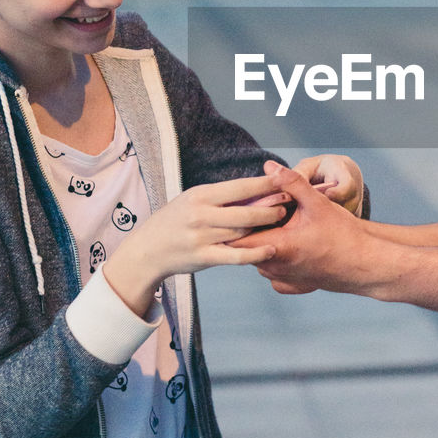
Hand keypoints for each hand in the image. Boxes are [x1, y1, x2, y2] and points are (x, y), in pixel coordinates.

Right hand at [105, 174, 287, 316]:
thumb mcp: (193, 200)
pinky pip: (235, 256)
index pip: (239, 187)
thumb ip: (220, 197)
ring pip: (243, 231)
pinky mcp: (204, 257)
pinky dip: (255, 253)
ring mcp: (202, 237)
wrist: (147, 250)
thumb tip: (255, 188)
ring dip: (265, 227)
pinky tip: (271, 249)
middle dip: (271, 207)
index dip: (265, 184)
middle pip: (246, 210)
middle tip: (289, 204)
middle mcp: (201, 215)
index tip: (284, 179)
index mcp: (200, 195)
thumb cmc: (175, 221)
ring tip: (283, 223)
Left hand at [234, 164, 371, 295]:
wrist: (365, 263)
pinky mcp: (291, 287)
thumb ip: (291, 182)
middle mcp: (275, 268)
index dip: (238, 220)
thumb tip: (269, 166)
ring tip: (276, 226)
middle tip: (262, 212)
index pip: (237, 237)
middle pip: (246, 248)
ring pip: (258, 259)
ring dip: (263, 243)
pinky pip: (272, 271)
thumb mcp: (317, 203)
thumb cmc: (343, 234)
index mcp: (276, 247)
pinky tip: (288, 246)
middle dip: (250, 229)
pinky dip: (275, 259)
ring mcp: (282, 280)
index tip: (245, 207)